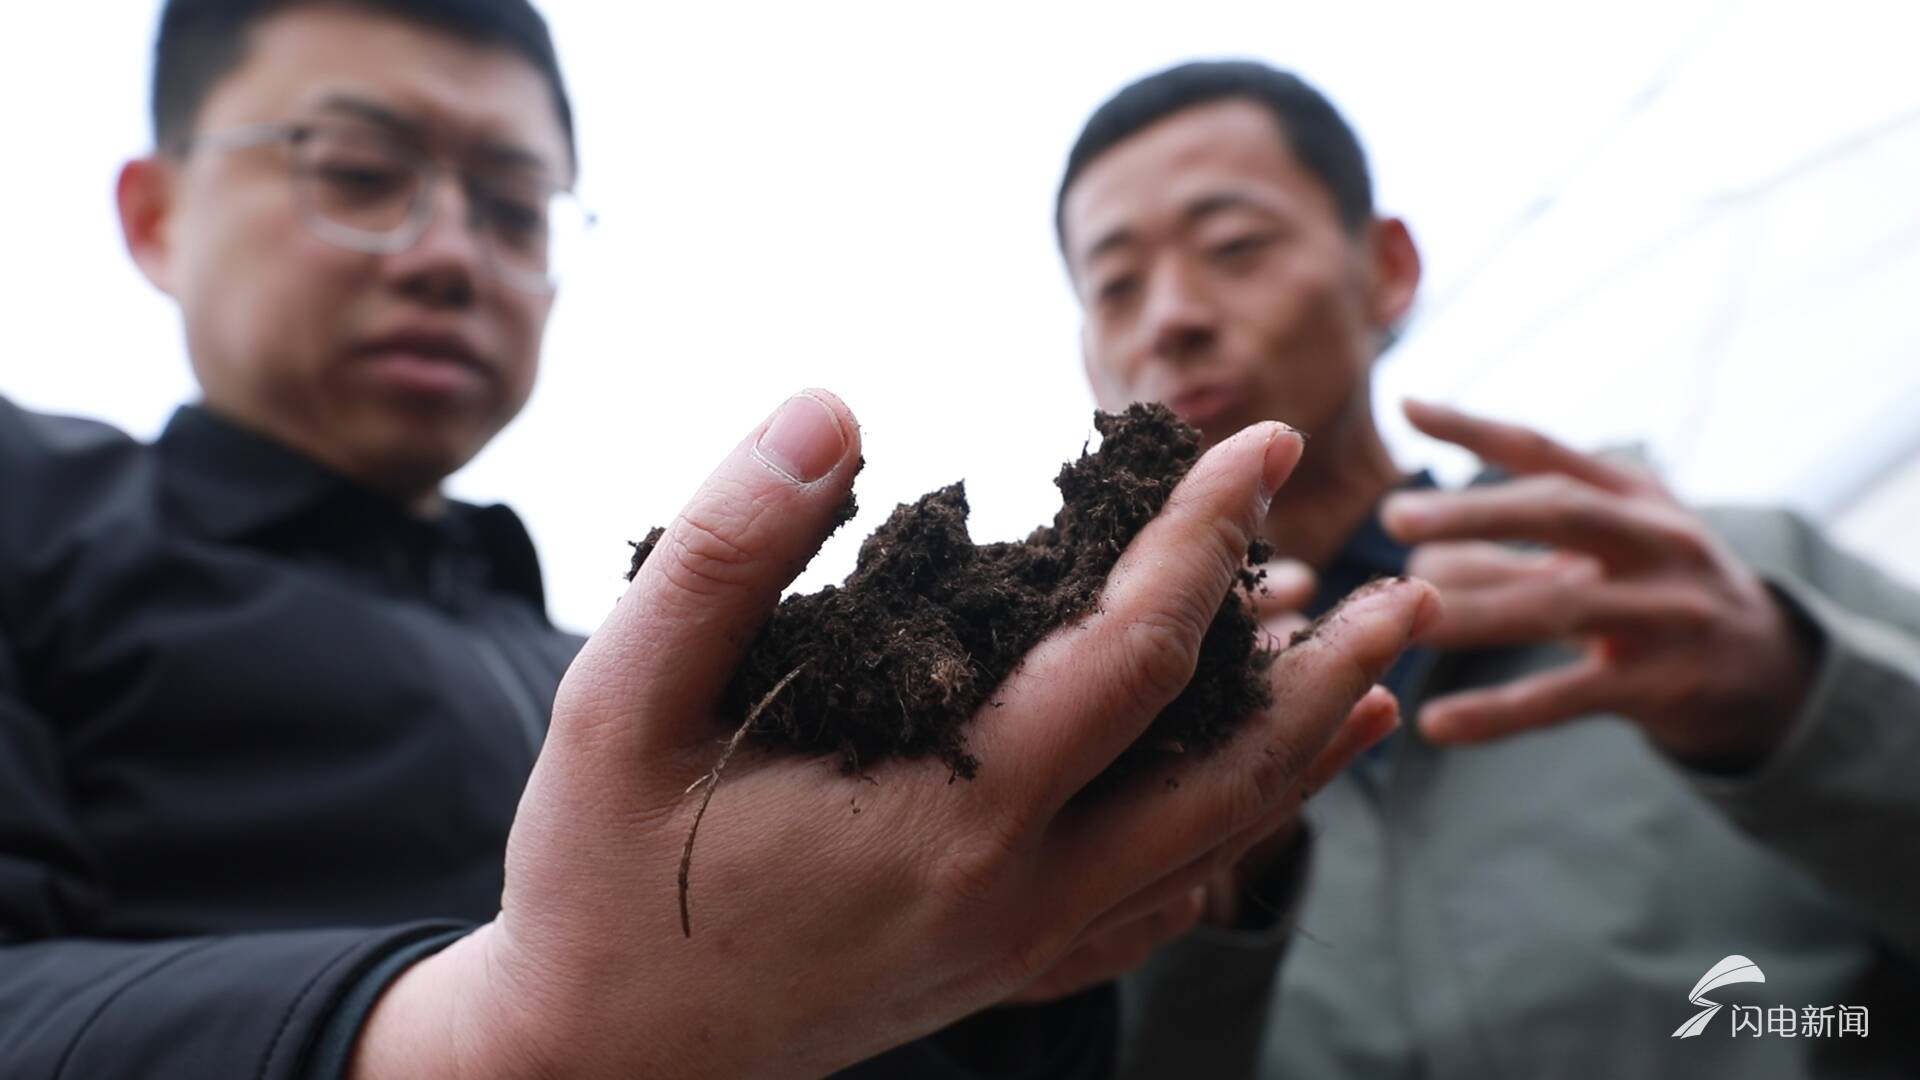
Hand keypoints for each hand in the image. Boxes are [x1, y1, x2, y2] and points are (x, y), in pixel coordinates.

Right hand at [351, 391, 1435, 1079]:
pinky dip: (1230, 842)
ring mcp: (1022, 946)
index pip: (1129, 653)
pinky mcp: (1005, 973)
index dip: (1203, 537)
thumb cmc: (600, 873)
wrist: (596, 1063)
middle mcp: (1019, 893)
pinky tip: (1259, 809)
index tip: (1259, 441)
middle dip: (1319, 666)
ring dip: (1298, 754)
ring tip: (1369, 676)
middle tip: (1397, 576)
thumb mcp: (620, 699)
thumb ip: (724, 547)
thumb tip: (830, 408)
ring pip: (1209, 848)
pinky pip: (1158, 910)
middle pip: (1225, 773)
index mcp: (952, 814)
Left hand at [1382, 400, 1816, 768]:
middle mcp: (1658, 540)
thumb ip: (1522, 544)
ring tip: (1403, 617)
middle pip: (1560, 511)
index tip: (1406, 406)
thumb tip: (1418, 557)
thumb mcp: (1609, 549)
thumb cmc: (1656, 593)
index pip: (1547, 449)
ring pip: (1557, 606)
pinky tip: (1436, 723)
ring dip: (1473, 612)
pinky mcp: (1662, 684)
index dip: (1476, 428)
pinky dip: (1498, 713)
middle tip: (1394, 515)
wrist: (1769, 672)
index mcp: (1634, 494)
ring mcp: (1666, 611)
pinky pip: (1566, 697)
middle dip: (1474, 511)